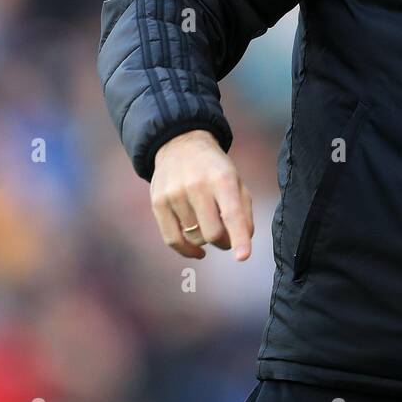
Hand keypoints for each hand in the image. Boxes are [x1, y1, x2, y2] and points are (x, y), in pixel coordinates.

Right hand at [150, 129, 253, 261]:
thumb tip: (242, 240)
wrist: (180, 144)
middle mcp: (196, 185)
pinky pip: (172, 240)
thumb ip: (244, 210)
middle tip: (226, 236)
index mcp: (222, 178)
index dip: (238, 237)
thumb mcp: (236, 180)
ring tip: (209, 225)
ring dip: (206, 240)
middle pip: (212, 233)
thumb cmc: (215, 169)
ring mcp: (174, 194)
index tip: (243, 257)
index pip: (232, 213)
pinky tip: (197, 250)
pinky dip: (187, 250)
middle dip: (224, 241)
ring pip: (194, 237)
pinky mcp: (157, 203)